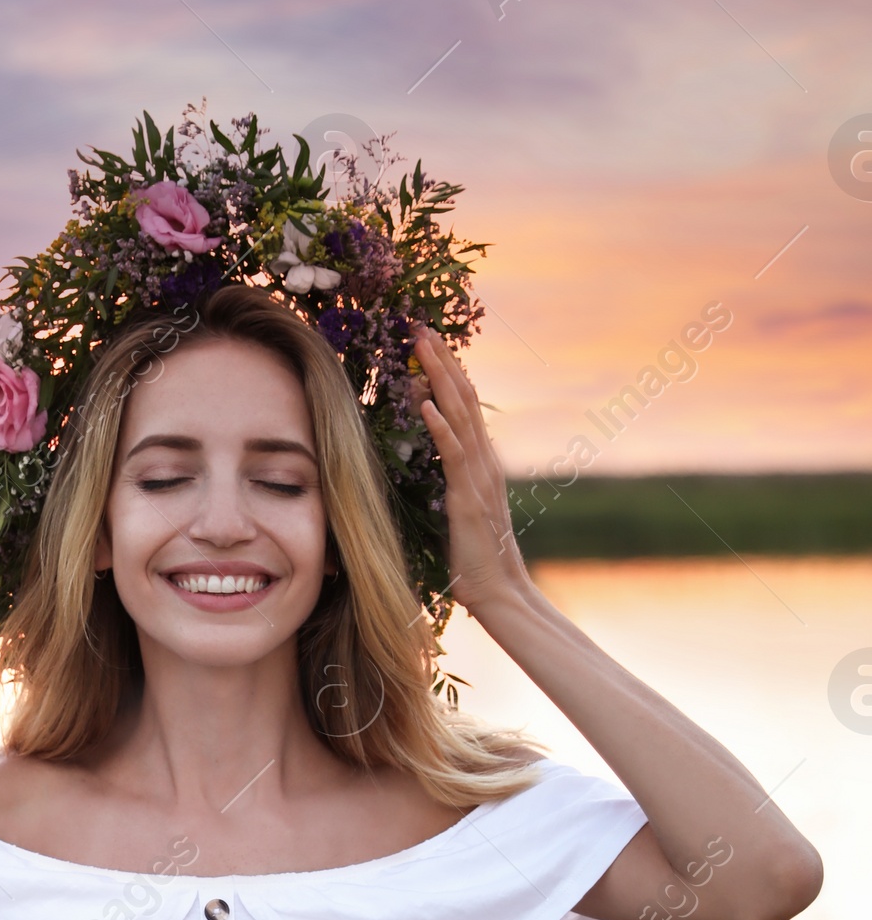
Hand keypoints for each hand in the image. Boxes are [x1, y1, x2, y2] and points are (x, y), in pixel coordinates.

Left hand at [412, 328, 527, 620]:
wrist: (498, 591)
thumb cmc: (476, 559)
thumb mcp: (463, 511)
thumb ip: (456, 486)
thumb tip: (441, 471)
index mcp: (482, 462)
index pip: (466, 406)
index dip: (447, 373)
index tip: (428, 344)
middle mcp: (484, 461)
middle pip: (465, 398)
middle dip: (442, 361)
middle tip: (422, 327)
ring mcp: (478, 477)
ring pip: (460, 416)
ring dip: (439, 378)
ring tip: (420, 348)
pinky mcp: (467, 497)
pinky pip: (454, 454)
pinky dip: (439, 426)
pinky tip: (425, 402)